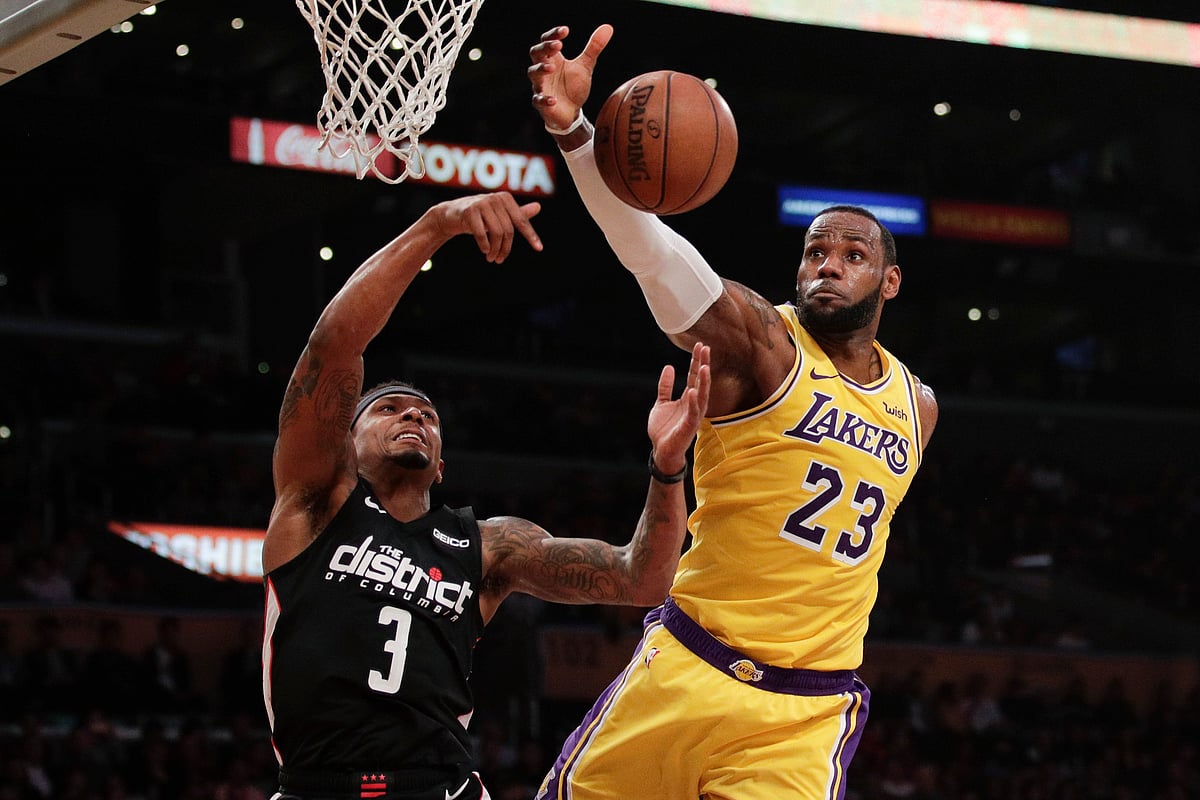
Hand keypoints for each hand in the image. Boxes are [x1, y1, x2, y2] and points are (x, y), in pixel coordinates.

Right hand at [431, 192, 542, 262]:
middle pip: (508, 230)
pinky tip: (484, 251)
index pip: (521, 221)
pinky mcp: (469, 211)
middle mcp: (495, 198)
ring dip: (495, 249)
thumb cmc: (479, 216)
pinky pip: (482, 233)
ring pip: (497, 233)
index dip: (531, 235)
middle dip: (505, 248)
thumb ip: (518, 213)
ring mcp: (482, 203)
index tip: (539, 249)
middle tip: (499, 260)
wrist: (451, 215)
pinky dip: (484, 245)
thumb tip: (539, 206)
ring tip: (491, 258)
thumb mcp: (499, 216)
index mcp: (505, 198)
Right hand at [528, 24, 612, 130]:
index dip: (553, 34)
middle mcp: (544, 70)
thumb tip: (608, 27)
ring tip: (552, 67)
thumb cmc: (573, 86)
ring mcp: (541, 86)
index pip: (547, 41)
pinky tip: (553, 99)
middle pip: (536, 53)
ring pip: (533, 74)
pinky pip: (538, 100)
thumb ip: (594, 47)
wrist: (571, 112)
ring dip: (541, 69)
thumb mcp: (585, 66)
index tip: (566, 31)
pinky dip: (544, 99)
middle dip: (545, 47)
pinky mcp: (541, 104)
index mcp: (553, 58)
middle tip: (558, 45)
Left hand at [647, 342, 710, 473]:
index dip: (697, 361)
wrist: (661, 450)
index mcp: (688, 398)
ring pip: (702, 396)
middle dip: (704, 365)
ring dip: (704, 382)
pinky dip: (694, 402)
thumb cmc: (664, 429)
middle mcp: (694, 404)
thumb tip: (669, 367)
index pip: (694, 376)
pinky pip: (693, 413)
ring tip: (704, 366)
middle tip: (706, 348)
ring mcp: (693, 415)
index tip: (700, 345)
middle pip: (701, 382)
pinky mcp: (689, 427)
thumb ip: (665, 386)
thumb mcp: (661, 402)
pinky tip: (693, 391)